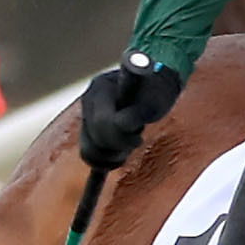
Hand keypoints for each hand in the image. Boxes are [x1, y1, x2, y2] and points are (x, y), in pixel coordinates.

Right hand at [76, 52, 177, 170]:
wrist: (153, 82)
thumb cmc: (156, 91)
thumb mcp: (152, 100)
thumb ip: (137, 112)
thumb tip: (123, 125)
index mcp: (101, 89)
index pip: (102, 123)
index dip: (120, 137)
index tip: (139, 138)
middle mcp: (89, 100)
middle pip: (95, 138)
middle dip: (117, 147)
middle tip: (137, 142)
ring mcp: (87, 114)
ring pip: (89, 149)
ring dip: (111, 155)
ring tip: (129, 147)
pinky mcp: (90, 127)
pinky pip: (89, 151)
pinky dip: (102, 160)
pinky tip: (115, 161)